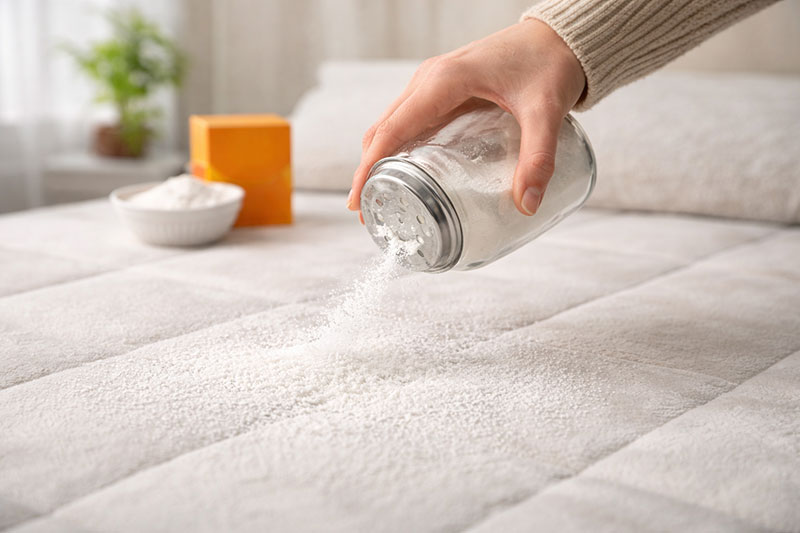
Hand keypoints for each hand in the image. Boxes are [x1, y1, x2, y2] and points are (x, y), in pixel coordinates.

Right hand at [347, 18, 584, 216]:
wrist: (559, 35)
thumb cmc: (550, 63)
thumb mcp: (546, 111)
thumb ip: (538, 158)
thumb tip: (527, 203)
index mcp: (444, 82)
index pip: (392, 130)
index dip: (370, 167)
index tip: (359, 200)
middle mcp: (429, 79)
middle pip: (383, 129)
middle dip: (369, 170)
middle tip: (367, 210)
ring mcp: (432, 82)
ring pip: (392, 123)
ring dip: (379, 158)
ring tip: (381, 196)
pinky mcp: (443, 88)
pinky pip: (409, 119)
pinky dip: (396, 146)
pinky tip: (405, 171)